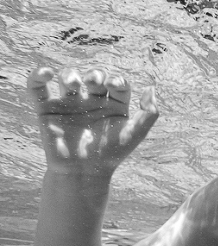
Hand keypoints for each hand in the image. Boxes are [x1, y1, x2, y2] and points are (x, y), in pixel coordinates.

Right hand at [27, 67, 158, 176]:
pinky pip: (37, 89)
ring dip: (69, 74)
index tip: (114, 85)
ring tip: (72, 84)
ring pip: (67, 78)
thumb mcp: (135, 134)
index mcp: (114, 106)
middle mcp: (92, 102)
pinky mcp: (47, 110)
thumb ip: (149, 113)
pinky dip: (37, 76)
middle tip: (94, 83)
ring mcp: (69, 105)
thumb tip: (151, 88)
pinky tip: (46, 72)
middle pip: (94, 77)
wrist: (83, 173)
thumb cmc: (112, 154)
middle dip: (95, 75)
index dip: (116, 80)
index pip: (117, 84)